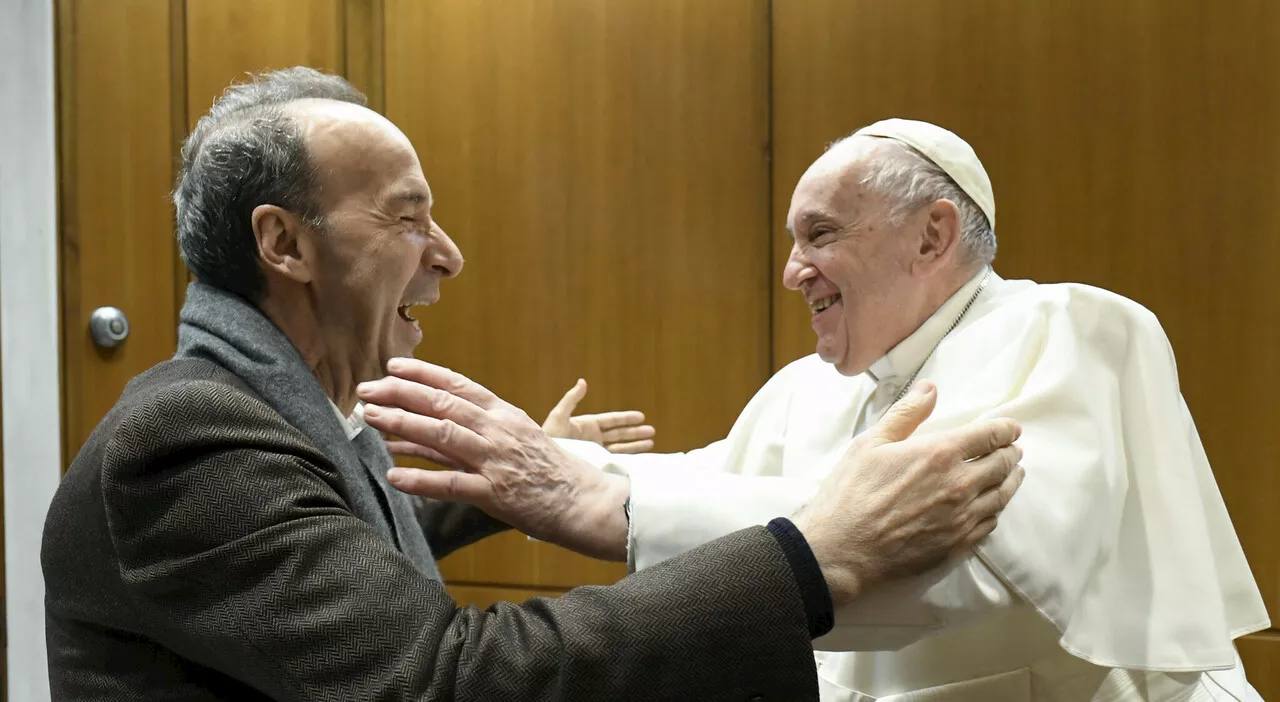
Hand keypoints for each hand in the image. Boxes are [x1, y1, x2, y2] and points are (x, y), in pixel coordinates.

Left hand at [358, 358, 630, 560]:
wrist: (581, 500)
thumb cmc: (544, 469)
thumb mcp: (513, 438)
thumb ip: (468, 433)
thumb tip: (415, 430)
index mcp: (502, 414)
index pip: (457, 385)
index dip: (422, 374)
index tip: (392, 367)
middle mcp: (497, 430)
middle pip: (442, 404)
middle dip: (400, 394)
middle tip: (366, 391)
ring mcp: (495, 460)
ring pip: (442, 434)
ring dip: (402, 424)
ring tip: (371, 418)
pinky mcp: (494, 493)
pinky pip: (450, 484)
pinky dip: (420, 479)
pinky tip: (393, 475)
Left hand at [542, 379, 655, 452]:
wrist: (543, 463)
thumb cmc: (548, 438)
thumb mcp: (558, 417)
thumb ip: (571, 400)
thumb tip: (583, 381)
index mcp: (587, 426)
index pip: (611, 421)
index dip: (626, 418)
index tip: (641, 416)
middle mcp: (593, 439)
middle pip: (619, 434)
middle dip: (635, 432)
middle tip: (652, 431)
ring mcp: (594, 452)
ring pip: (620, 448)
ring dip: (635, 445)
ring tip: (651, 443)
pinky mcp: (594, 465)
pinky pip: (614, 462)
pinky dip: (627, 461)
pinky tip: (638, 461)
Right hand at [793, 380, 1023, 605]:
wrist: (842, 549)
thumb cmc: (851, 493)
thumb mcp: (870, 443)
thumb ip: (906, 413)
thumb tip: (930, 389)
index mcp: (940, 454)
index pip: (989, 436)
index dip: (1005, 429)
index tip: (1011, 428)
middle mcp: (959, 485)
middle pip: (1002, 465)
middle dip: (1011, 453)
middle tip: (1013, 450)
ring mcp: (961, 518)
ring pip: (1002, 496)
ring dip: (1011, 481)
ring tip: (1013, 474)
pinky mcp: (957, 545)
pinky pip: (989, 524)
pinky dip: (996, 509)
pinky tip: (992, 506)